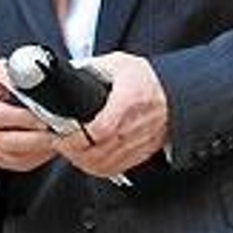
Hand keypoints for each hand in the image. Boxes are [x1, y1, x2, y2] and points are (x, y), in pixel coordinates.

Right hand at [0, 60, 55, 172]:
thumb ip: (18, 74)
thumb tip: (38, 77)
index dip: (24, 119)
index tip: (45, 118)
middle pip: (5, 141)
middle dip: (36, 140)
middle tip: (57, 133)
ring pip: (11, 157)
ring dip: (37, 152)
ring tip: (56, 141)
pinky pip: (13, 164)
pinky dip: (33, 159)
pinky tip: (46, 150)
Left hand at [53, 51, 168, 178]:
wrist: (175, 93)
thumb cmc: (146, 78)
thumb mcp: (119, 63)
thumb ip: (92, 67)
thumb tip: (68, 72)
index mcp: (129, 99)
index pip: (102, 128)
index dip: (78, 135)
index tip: (61, 132)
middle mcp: (136, 125)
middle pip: (99, 150)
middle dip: (72, 149)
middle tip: (58, 140)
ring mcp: (140, 142)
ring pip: (104, 163)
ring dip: (81, 160)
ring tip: (67, 149)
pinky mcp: (141, 153)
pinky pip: (114, 169)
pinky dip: (95, 167)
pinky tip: (84, 158)